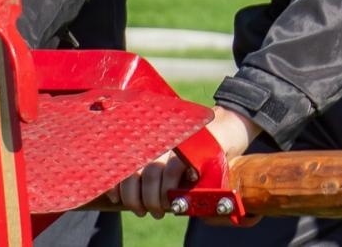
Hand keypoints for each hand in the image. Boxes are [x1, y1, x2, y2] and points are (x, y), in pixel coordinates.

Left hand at [105, 108, 259, 217]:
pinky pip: (172, 171)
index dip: (116, 184)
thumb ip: (148, 172)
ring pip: (151, 173)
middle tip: (143, 210)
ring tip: (161, 209)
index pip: (121, 162)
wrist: (225, 130)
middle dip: (135, 198)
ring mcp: (171, 142)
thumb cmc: (194, 151)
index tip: (116, 199)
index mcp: (147, 142)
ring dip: (153, 199)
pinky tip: (174, 197)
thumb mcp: (169, 159)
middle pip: (133, 171)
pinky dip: (170, 189)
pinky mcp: (188, 146)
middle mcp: (155, 139)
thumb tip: (122, 195)